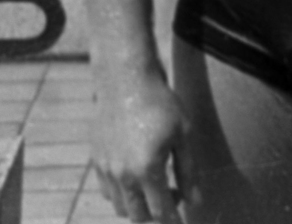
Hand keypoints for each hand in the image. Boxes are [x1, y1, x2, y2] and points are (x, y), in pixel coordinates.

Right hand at [92, 70, 194, 222]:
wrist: (127, 81)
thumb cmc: (161, 104)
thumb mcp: (183, 135)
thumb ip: (188, 171)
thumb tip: (195, 200)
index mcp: (148, 170)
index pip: (161, 211)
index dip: (174, 219)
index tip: (182, 220)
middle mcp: (123, 176)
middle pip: (138, 216)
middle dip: (156, 215)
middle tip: (170, 199)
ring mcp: (106, 170)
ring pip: (120, 207)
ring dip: (137, 206)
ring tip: (153, 188)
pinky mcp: (96, 161)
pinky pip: (107, 191)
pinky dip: (121, 194)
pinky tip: (135, 177)